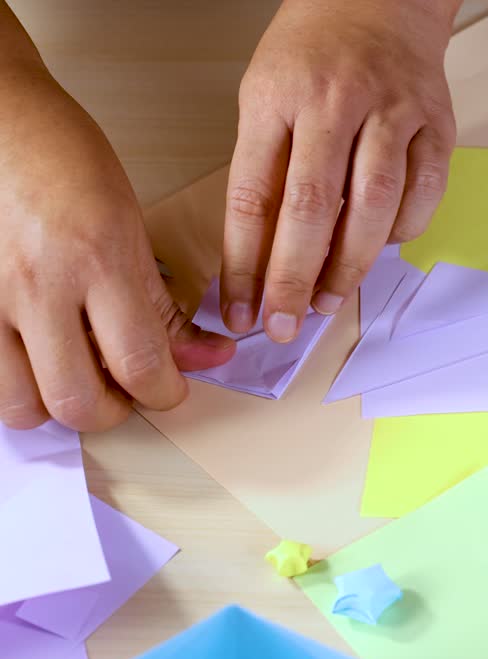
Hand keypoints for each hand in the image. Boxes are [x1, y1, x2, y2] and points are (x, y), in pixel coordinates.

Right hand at [0, 64, 233, 430]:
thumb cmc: (60, 155)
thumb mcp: (130, 221)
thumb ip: (162, 301)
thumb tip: (207, 357)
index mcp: (99, 259)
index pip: (143, 366)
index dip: (168, 393)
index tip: (175, 385)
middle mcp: (40, 285)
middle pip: (80, 403)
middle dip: (115, 411)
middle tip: (128, 390)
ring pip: (22, 406)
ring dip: (57, 406)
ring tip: (78, 375)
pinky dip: (16, 384)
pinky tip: (37, 358)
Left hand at [222, 0, 458, 340]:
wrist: (379, 1)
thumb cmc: (313, 56)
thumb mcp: (264, 97)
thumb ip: (263, 170)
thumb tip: (261, 259)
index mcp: (277, 97)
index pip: (253, 194)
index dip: (244, 263)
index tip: (237, 310)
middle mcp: (336, 102)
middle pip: (313, 207)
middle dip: (295, 278)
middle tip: (285, 324)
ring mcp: (393, 112)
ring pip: (374, 206)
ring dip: (350, 266)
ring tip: (329, 300)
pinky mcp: (437, 125)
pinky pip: (423, 194)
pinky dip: (402, 232)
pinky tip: (382, 247)